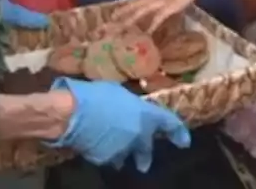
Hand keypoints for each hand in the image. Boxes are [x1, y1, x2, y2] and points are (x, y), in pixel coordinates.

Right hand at [46, 77, 190, 170]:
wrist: (72, 113)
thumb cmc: (95, 95)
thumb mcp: (118, 92)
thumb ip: (130, 105)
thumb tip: (130, 108)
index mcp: (146, 115)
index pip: (170, 124)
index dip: (179, 133)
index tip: (184, 142)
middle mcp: (140, 136)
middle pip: (147, 150)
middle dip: (145, 157)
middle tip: (143, 163)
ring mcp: (124, 150)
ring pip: (126, 156)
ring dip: (122, 154)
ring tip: (114, 151)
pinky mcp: (107, 159)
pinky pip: (109, 157)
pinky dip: (106, 154)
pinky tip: (96, 145)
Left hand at [113, 0, 201, 31]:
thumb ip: (163, 4)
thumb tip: (159, 14)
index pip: (133, 2)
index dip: (122, 9)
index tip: (111, 16)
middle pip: (133, 7)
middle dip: (121, 15)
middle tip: (109, 23)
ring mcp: (160, 2)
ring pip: (142, 11)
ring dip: (131, 19)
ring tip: (121, 27)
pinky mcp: (170, 6)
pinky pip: (159, 17)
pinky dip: (152, 25)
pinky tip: (147, 33)